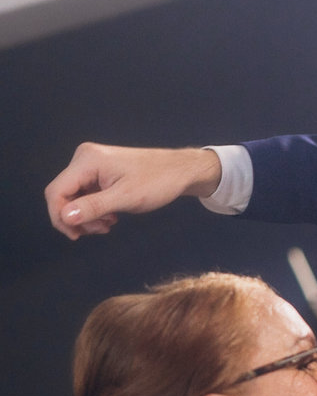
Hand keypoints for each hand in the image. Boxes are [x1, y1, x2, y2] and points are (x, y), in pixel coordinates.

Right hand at [45, 143, 221, 238]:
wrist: (179, 171)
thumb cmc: (158, 182)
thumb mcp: (126, 198)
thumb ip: (94, 207)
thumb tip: (65, 217)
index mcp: (87, 161)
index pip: (56, 191)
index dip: (59, 216)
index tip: (76, 236)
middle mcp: (84, 159)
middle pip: (64, 194)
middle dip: (77, 217)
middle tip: (100, 231)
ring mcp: (92, 165)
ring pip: (75, 197)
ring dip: (87, 216)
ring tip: (109, 225)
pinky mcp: (100, 172)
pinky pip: (87, 194)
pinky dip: (95, 209)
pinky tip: (111, 218)